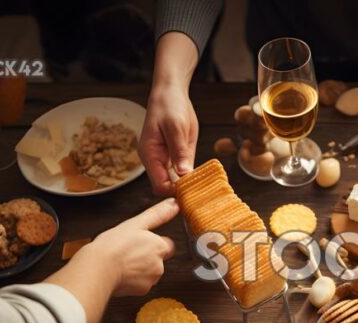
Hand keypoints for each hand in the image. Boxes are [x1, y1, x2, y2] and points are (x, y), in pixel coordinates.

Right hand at [84, 198, 178, 295]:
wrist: (99, 269)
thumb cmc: (114, 245)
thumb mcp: (136, 224)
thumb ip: (158, 214)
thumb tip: (174, 204)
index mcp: (160, 247)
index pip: (166, 245)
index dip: (153, 243)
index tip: (141, 242)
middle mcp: (160, 264)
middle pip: (157, 259)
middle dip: (146, 256)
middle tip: (128, 252)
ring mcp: (152, 279)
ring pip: (149, 272)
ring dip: (139, 268)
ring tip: (122, 262)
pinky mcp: (142, 291)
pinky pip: (140, 284)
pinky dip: (132, 280)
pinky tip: (120, 273)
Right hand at [140, 32, 199, 195]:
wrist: (171, 93)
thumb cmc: (169, 106)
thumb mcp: (175, 127)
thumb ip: (179, 151)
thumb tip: (183, 175)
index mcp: (150, 155)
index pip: (159, 185)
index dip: (174, 192)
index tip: (192, 194)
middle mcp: (156, 161)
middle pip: (167, 187)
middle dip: (183, 192)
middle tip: (204, 194)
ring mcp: (166, 159)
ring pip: (176, 182)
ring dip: (190, 186)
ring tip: (207, 189)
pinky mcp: (178, 156)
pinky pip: (185, 172)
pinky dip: (194, 176)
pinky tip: (207, 178)